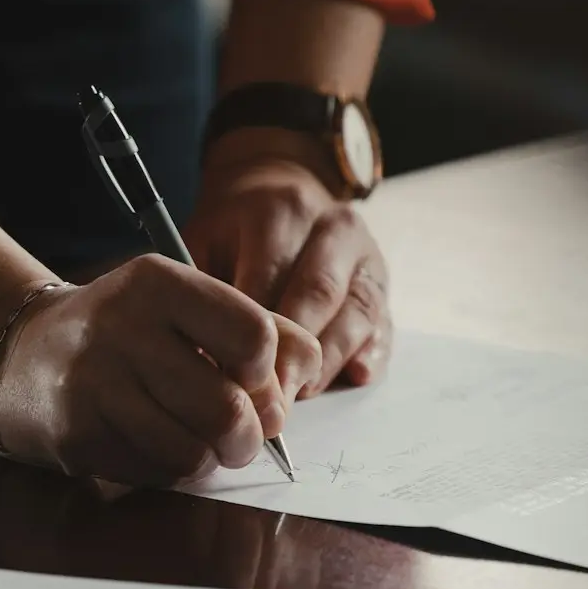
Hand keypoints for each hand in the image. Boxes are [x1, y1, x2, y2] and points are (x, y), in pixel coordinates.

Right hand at [0, 254, 323, 483]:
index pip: (254, 336)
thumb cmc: (125, 331)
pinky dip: (170, 471)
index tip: (251, 379)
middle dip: (248, 436)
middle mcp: (122, 327)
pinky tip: (153, 444)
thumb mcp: (184, 304)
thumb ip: (256, 326)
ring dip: (210, 458)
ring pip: (195, 452)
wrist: (22, 352)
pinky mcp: (77, 434)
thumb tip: (307, 373)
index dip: (268, 373)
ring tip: (197, 440)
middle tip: (241, 435)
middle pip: (229, 408)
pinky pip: (156, 474)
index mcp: (158, 283)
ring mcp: (94, 384)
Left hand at [185, 135, 392, 395]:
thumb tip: (205, 360)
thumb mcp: (204, 241)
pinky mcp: (381, 282)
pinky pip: (383, 322)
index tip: (232, 376)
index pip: (269, 278)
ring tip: (300, 394)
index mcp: (282, 211)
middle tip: (268, 399)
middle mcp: (333, 227)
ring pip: (356, 312)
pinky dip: (371, 353)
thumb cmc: (233, 230)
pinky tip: (354, 376)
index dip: (252, 334)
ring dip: (329, 361)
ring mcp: (365, 254)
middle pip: (318, 295)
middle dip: (293, 353)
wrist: (278, 189)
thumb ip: (206, 292)